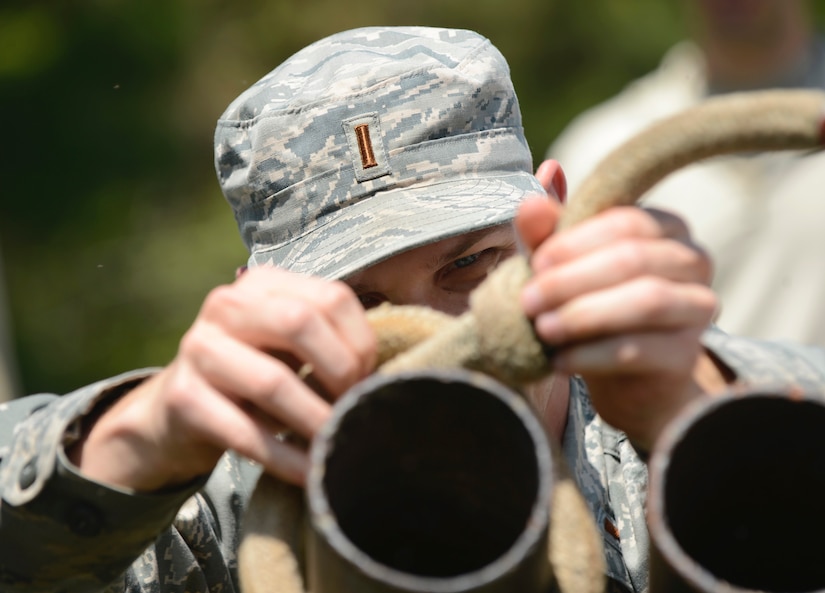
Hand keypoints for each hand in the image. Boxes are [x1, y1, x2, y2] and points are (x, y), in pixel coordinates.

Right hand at [69, 267, 376, 489]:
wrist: (179, 411)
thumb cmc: (253, 375)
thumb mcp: (290, 347)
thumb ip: (331, 345)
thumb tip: (386, 381)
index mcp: (264, 284)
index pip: (331, 297)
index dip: (361, 342)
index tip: (368, 379)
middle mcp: (227, 305)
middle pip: (300, 323)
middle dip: (339, 372)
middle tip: (353, 408)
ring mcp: (199, 348)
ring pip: (272, 381)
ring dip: (315, 420)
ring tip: (337, 443)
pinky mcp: (182, 397)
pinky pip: (244, 432)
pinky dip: (285, 458)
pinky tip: (308, 472)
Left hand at [515, 169, 723, 449]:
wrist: (621, 375)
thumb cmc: (590, 300)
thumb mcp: (562, 263)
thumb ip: (551, 225)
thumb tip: (547, 171)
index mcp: (666, 226)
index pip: (626, 221)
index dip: (576, 241)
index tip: (537, 263)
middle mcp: (693, 260)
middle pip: (634, 259)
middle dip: (572, 280)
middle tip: (528, 300)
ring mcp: (698, 307)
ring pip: (646, 301)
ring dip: (584, 314)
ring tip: (542, 329)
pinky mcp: (687, 354)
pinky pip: (641, 349)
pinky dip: (593, 354)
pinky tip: (559, 360)